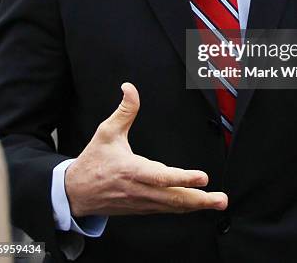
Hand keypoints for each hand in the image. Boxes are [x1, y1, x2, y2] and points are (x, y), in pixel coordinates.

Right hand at [65, 82, 227, 216]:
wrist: (76, 193)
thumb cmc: (93, 161)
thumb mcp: (106, 132)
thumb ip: (124, 110)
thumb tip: (130, 87)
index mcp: (132, 170)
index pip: (161, 177)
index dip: (183, 178)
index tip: (203, 177)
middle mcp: (140, 189)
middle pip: (174, 198)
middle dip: (200, 199)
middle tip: (221, 199)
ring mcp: (143, 202)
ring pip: (173, 207)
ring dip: (197, 205)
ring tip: (219, 201)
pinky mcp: (143, 207)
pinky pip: (168, 209)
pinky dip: (185, 207)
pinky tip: (199, 204)